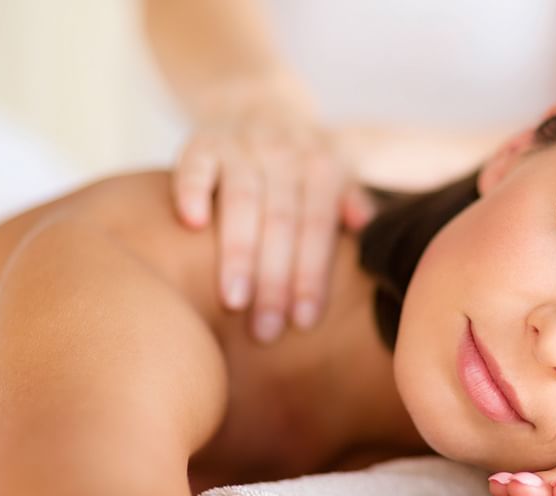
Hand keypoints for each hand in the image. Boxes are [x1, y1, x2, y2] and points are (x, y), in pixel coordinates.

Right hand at [172, 79, 376, 342]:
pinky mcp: (201, 141)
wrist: (257, 105)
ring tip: (234, 302)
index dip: (312, 275)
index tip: (303, 322)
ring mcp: (242, 145)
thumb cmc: (299, 168)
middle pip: (282, 220)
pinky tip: (191, 223)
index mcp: (322, 168)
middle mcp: (284, 152)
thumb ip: (349, 201)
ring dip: (238, 252)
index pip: (317, 227)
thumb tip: (365, 223)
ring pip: (242, 198)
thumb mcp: (334, 179)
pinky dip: (192, 189)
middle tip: (265, 330)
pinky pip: (195, 163)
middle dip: (274, 279)